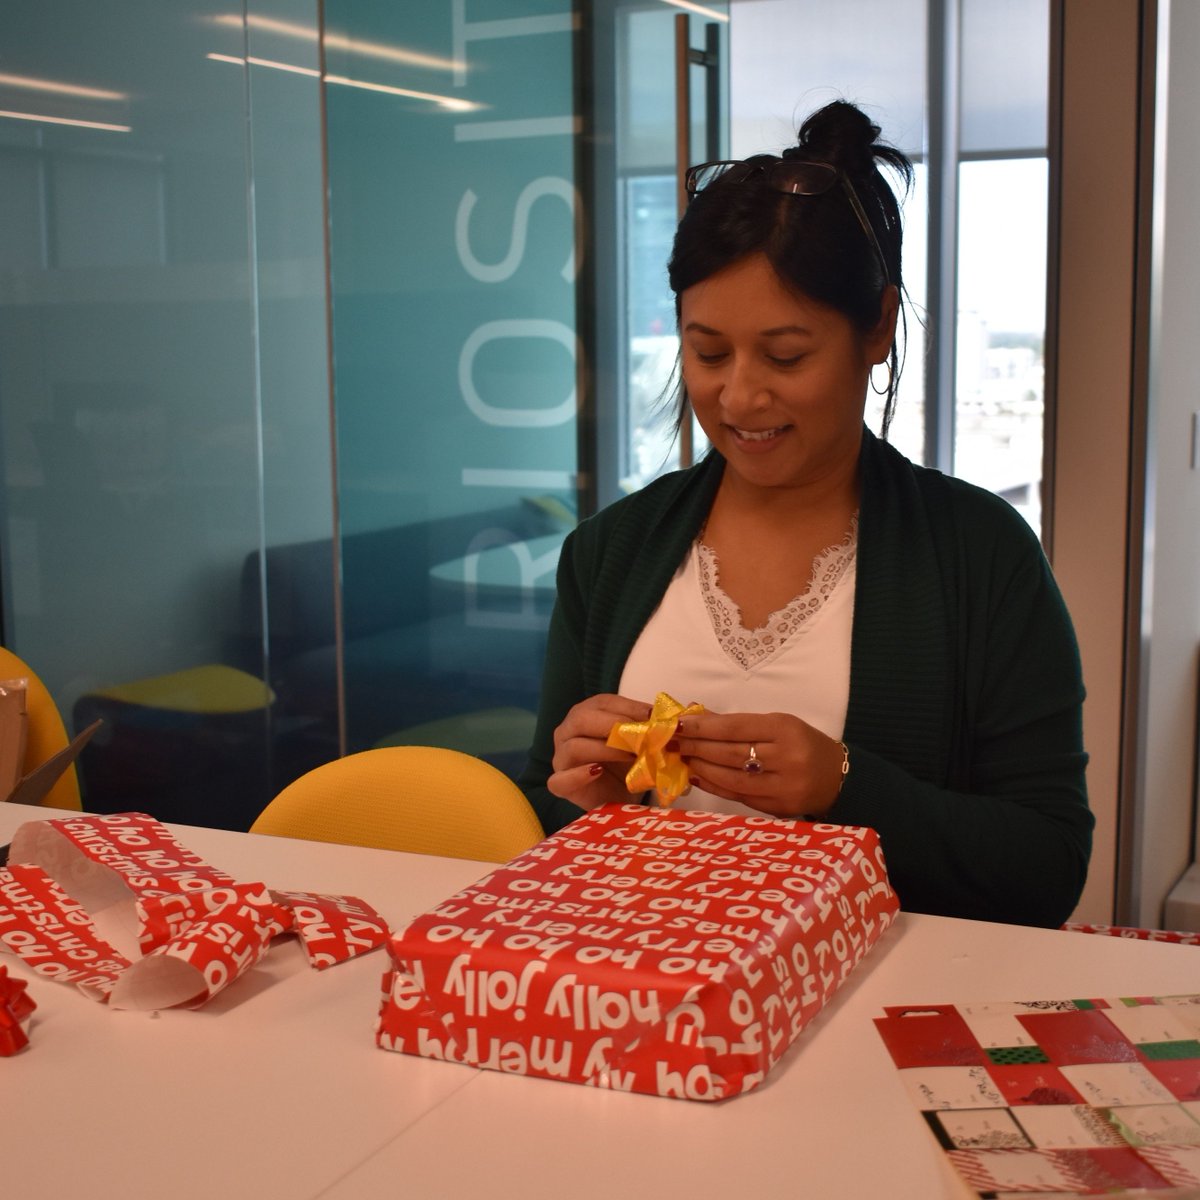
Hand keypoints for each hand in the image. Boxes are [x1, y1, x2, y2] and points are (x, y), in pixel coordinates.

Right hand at [548, 693, 651, 811]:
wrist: (620, 796)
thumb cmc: (628, 763)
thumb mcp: (641, 742)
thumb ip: (649, 729)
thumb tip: (671, 719)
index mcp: (586, 714)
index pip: (602, 702)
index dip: (628, 707)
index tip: (654, 716)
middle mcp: (567, 732)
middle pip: (582, 719)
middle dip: (614, 725)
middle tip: (642, 735)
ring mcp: (560, 758)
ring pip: (574, 747)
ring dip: (606, 749)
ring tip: (632, 756)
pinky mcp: (560, 785)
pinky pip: (560, 779)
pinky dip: (579, 775)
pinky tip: (598, 772)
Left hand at [674, 709, 845, 817]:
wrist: (836, 778)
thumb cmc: (802, 744)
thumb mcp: (778, 724)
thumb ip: (740, 723)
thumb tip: (698, 717)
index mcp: (785, 729)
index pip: (736, 727)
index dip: (704, 727)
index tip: (680, 724)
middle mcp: (786, 757)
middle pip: (731, 753)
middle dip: (697, 747)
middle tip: (673, 743)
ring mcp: (782, 786)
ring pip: (732, 777)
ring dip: (702, 768)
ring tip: (683, 759)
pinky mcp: (777, 807)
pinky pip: (738, 796)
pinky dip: (715, 786)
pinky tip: (698, 777)